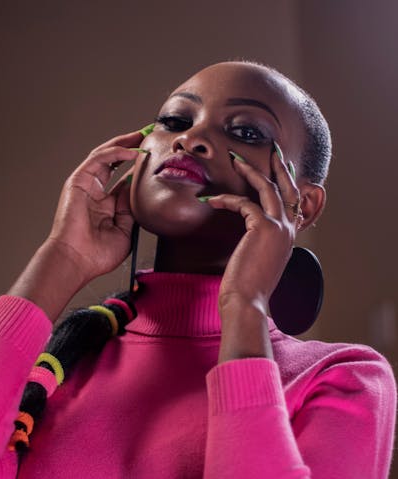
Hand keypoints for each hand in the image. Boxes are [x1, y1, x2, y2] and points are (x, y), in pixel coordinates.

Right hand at [48, 129, 147, 283]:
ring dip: (124, 143)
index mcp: (106, 207)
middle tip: (149, 137)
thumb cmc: (97, 254)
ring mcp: (86, 186)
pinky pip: (98, 160)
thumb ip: (131, 210)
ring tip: (141, 135)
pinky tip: (130, 151)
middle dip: (131, 147)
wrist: (76, 260)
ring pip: (105, 156)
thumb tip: (136, 190)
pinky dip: (114, 152)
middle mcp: (95, 194)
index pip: (124, 180)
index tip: (155, 160)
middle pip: (114, 162)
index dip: (138, 168)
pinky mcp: (78, 182)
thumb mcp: (125, 231)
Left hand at [204, 146, 300, 316]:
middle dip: (278, 166)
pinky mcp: (263, 228)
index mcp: (289, 238)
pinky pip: (244, 203)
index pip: (293, 203)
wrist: (246, 302)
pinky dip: (227, 199)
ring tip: (236, 159)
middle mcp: (289, 230)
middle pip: (287, 188)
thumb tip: (249, 240)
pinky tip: (212, 201)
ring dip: (251, 171)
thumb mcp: (257, 262)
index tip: (279, 167)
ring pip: (269, 188)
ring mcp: (279, 228)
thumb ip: (259, 246)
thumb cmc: (246, 289)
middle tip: (271, 149)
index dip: (286, 183)